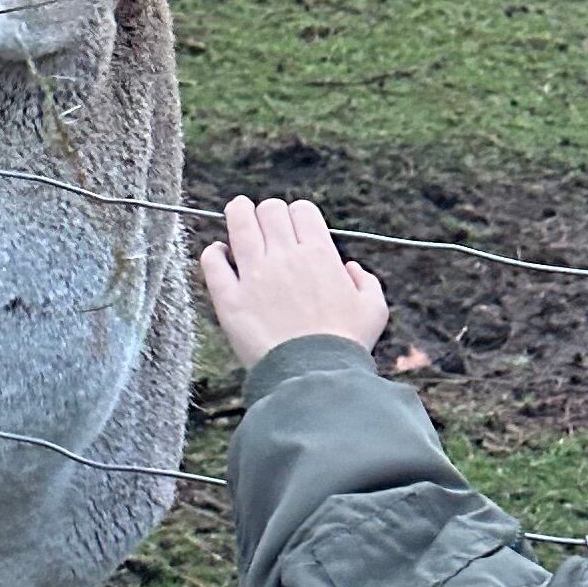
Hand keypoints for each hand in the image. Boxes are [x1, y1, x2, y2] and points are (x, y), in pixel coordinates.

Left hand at [198, 194, 389, 370]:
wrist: (314, 376)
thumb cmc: (346, 345)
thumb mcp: (374, 309)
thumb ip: (366, 282)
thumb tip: (349, 267)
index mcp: (320, 254)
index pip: (302, 211)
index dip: (297, 215)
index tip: (293, 228)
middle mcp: (285, 256)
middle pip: (270, 210)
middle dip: (268, 213)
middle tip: (265, 224)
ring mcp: (255, 274)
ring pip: (240, 222)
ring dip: (238, 213)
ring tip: (237, 213)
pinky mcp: (230, 298)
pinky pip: (212, 261)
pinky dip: (214, 252)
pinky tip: (220, 255)